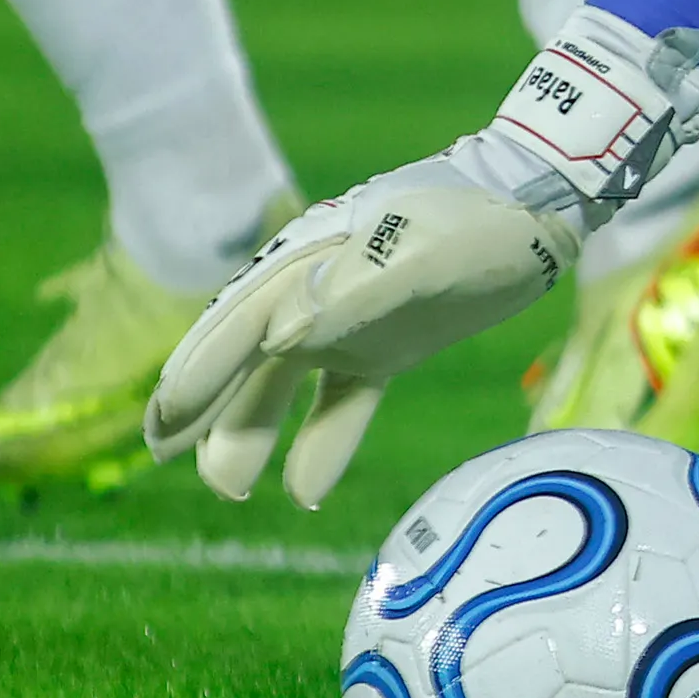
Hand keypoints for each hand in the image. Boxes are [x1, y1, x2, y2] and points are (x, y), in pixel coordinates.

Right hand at [142, 5, 698, 506]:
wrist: (538, 205)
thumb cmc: (476, 220)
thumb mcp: (422, 253)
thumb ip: (355, 291)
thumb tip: (280, 333)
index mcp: (308, 261)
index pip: (239, 323)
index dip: (199, 371)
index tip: (165, 419)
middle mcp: (314, 293)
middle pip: (242, 357)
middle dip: (199, 403)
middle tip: (160, 452)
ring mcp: (347, 321)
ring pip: (280, 387)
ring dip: (250, 430)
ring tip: (230, 488)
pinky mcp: (386, 346)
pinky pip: (341, 405)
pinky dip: (322, 444)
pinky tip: (306, 492)